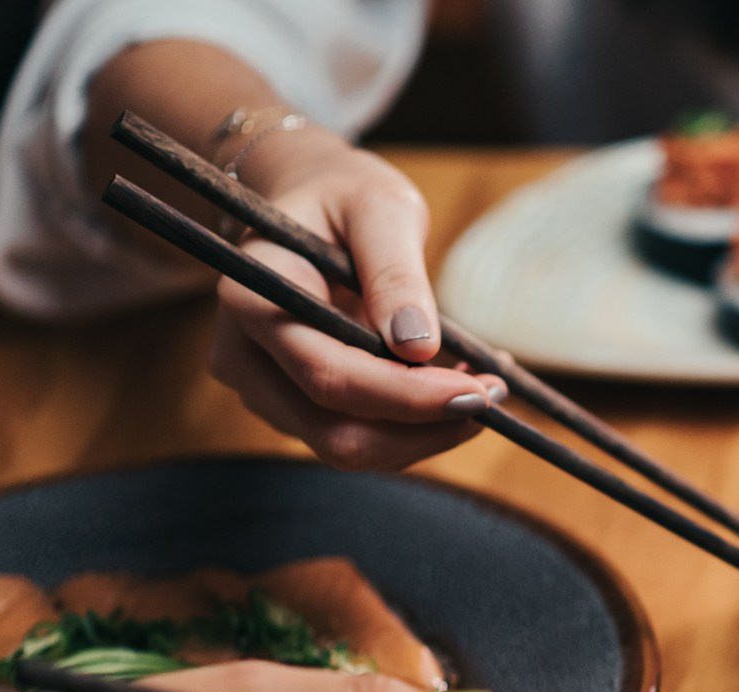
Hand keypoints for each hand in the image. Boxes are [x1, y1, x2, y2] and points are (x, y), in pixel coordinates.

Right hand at [207, 127, 503, 469]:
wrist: (308, 201)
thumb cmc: (343, 196)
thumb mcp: (379, 208)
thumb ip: (395, 274)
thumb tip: (418, 348)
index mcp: (252, 300)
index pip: (330, 376)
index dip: (408, 397)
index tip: (479, 393)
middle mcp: (244, 356)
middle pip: (338, 433)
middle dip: (426, 427)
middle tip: (494, 393)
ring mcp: (264, 388)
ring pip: (351, 447)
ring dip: (427, 431)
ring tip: (482, 383)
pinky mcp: (293, 405)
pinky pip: (359, 436)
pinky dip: (414, 425)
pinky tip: (453, 384)